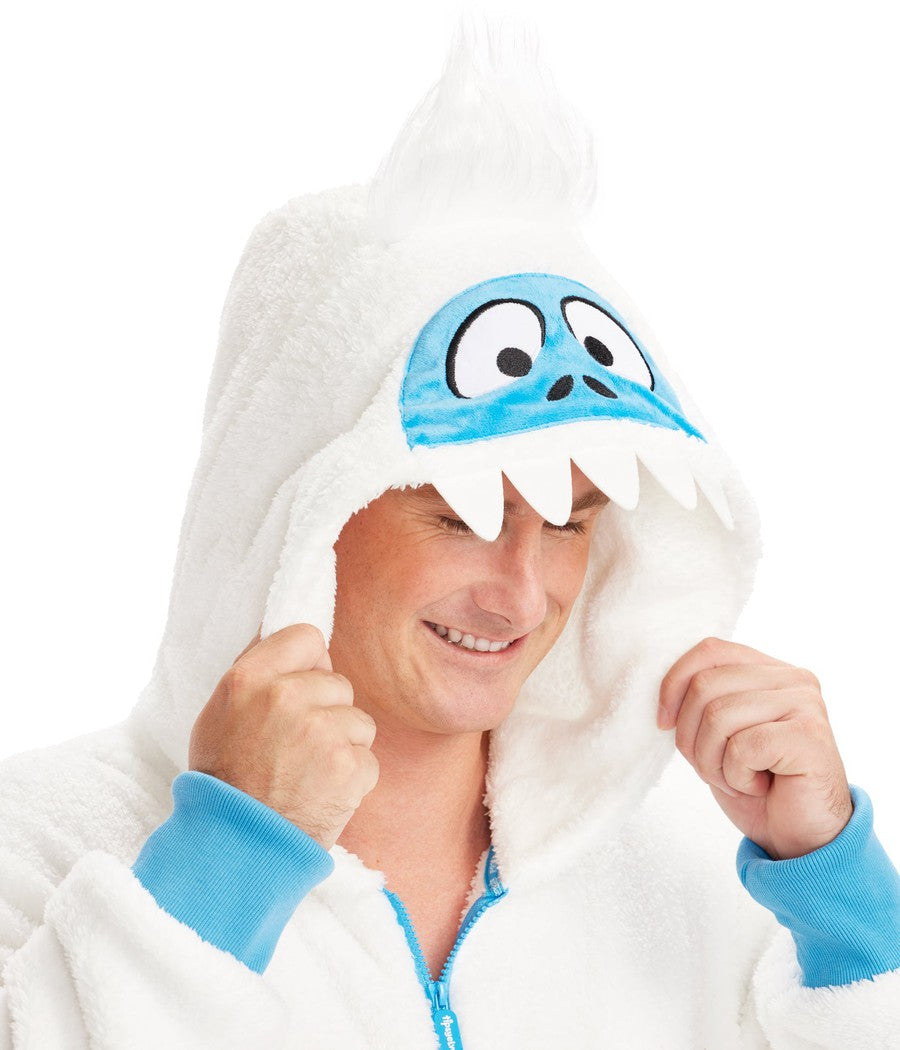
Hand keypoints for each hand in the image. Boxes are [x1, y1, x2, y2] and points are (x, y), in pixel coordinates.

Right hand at [189, 623, 379, 850]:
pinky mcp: (348, 766)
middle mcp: (285, 697)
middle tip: (296, 747)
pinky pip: (368, 758)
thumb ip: (259, 675)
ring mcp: (321, 731)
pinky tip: (322, 793)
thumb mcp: (220, 714)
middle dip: (327, 711)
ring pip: (358, 720)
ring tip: (308, 773)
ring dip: (343, 746)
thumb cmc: (226, 782)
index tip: (302, 685)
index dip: (309, 663)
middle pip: (338, 682)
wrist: (237, 849)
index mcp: (249, 678)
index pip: (306, 637)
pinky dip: (352, 778)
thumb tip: (300, 644)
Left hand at [657, 636, 852, 859]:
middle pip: (705, 686)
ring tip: (737, 779)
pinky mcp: (809, 736)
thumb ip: (703, 702)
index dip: (674, 683)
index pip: (709, 651)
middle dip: (691, 737)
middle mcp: (792, 679)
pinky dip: (737, 776)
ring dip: (713, 762)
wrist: (801, 837)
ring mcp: (805, 705)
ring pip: (718, 717)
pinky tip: (759, 786)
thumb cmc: (757, 783)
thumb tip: (664, 690)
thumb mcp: (719, 734)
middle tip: (712, 768)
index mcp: (769, 670)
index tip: (664, 722)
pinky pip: (742, 747)